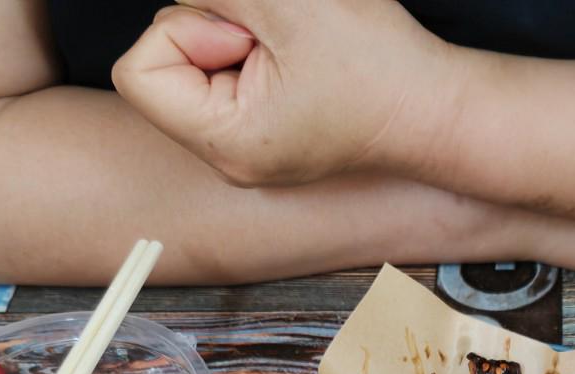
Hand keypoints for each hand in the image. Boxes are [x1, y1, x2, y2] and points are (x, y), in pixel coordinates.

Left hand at [111, 1, 456, 187]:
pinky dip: (250, 47)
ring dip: (235, 33)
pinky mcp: (261, 127)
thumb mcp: (288, 6)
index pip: (138, 73)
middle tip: (275, 37)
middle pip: (163, 65)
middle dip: (211, 29)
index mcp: (225, 143)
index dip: (182, 31)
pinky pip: (224, 73)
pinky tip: (293, 56)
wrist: (436, 107)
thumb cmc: (380, 68)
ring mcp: (243, 146)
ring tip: (292, 46)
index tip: (242, 33)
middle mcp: (226, 156)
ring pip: (194, 63)